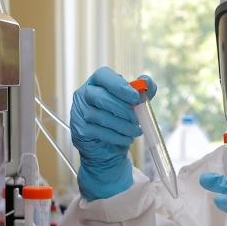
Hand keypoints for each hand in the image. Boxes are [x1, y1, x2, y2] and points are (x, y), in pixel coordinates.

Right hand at [71, 67, 155, 200]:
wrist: (108, 149)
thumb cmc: (121, 121)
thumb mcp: (136, 106)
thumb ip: (144, 92)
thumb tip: (147, 83)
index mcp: (98, 83)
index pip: (104, 76)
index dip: (118, 85)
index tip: (134, 95)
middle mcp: (84, 96)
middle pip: (101, 97)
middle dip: (122, 109)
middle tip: (138, 118)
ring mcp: (79, 114)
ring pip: (100, 117)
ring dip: (121, 125)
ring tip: (134, 131)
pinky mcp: (79, 132)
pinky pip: (99, 133)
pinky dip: (115, 137)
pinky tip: (124, 140)